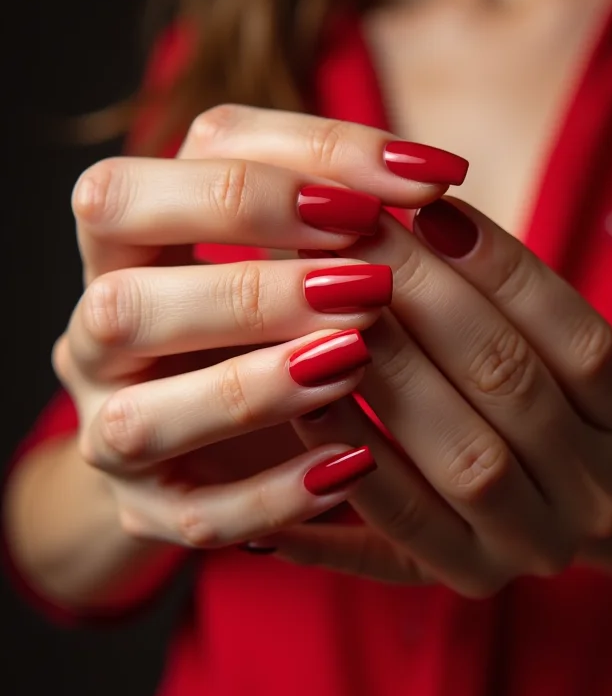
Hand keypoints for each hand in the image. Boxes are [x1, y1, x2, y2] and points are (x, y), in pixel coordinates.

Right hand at [54, 108, 444, 547]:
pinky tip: (352, 466)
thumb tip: (431, 185)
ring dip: (254, 390)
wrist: (212, 421)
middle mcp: (96, 337)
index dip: (267, 179)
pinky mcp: (149, 508)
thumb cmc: (261, 311)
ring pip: (144, 420)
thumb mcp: (287, 242)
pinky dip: (275, 495)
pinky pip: (197, 516)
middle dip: (252, 291)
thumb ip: (334, 202)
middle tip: (368, 288)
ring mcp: (112, 431)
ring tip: (356, 362)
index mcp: (121, 246)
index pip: (142, 187)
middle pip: (124, 304)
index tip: (390, 192)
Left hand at [264, 200, 611, 596]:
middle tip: (353, 234)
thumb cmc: (543, 401)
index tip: (430, 203)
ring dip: (387, 372)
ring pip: (463, 456)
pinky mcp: (463, 580)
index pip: (585, 341)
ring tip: (319, 300)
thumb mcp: (590, 371)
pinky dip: (351, 460)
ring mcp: (531, 547)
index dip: (506, 268)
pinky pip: (402, 526)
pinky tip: (301, 398)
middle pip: (513, 384)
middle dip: (426, 300)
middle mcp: (598, 497)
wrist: (531, 498)